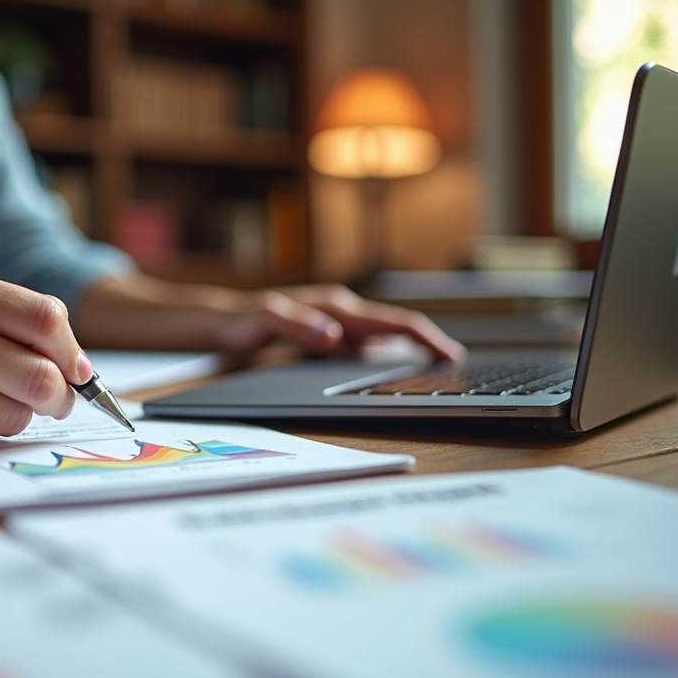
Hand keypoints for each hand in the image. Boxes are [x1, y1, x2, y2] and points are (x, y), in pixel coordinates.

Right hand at [73, 275, 464, 361]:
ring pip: (340, 313)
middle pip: (376, 318)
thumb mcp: (310, 348)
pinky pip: (286, 320)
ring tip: (408, 339)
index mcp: (337, 315)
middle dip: (414, 333)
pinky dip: (308, 326)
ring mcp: (292, 308)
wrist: (210, 320)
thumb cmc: (266, 333)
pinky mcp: (259, 315)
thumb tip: (389, 362)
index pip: (390, 327)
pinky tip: (328, 336)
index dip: (423, 339)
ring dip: (374, 326)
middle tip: (446, 353)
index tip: (453, 357)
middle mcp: (321, 306)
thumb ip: (345, 353)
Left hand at [219, 284, 465, 360]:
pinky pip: (364, 346)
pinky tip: (394, 369)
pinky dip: (385, 356)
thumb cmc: (241, 321)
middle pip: (394, 328)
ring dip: (409, 349)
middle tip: (455, 363)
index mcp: (334, 308)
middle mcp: (339, 313)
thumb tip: (333, 335)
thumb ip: (297, 326)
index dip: (424, 337)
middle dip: (426, 343)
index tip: (450, 353)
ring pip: (382, 337)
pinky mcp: (327, 337)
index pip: (391, 322)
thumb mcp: (263, 323)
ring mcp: (335, 324)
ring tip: (436, 367)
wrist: (221, 322)